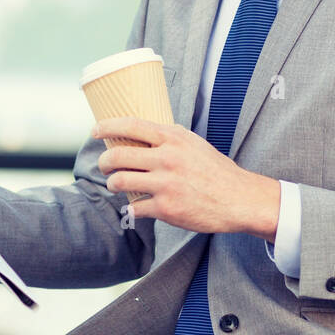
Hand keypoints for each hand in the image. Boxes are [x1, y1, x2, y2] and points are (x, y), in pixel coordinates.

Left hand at [92, 118, 279, 239]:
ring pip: (120, 182)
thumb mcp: (194, 144)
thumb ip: (170, 137)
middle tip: (104, 165)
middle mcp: (167, 158)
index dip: (107, 126)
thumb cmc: (216, 171)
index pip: (131, 125)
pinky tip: (135, 207)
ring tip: (116, 184)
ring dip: (113, 184)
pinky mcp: (166, 208)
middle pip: (118, 155)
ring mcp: (165, 184)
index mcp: (173, 138)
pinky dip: (131, 208)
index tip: (95, 130)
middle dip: (104, 162)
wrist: (238, 199)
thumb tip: (146, 130)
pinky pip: (134, 207)